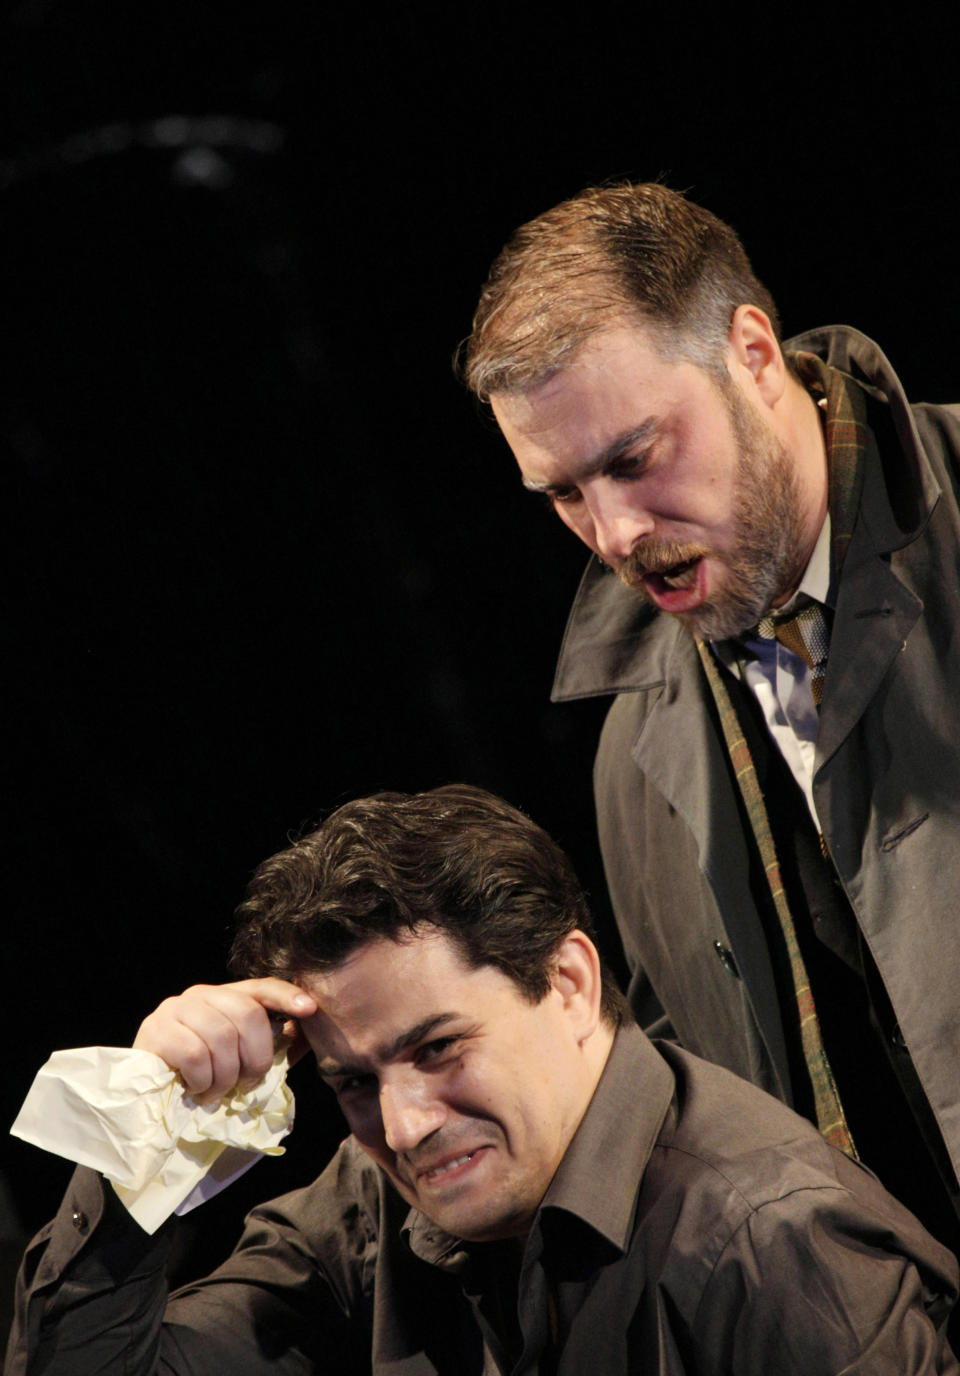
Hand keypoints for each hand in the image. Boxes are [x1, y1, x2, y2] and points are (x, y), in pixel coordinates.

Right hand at [133, 978, 317, 1102]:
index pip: (260, 987)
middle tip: (245, 1084)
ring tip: (216, 1092)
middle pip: (247, 1014)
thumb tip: (304, 1033)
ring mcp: (176, 1009)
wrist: (146, 1096)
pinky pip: (194, 1054)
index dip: (286, 995)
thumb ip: (270, 1045)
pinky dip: (202, 1080)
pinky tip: (196, 1089)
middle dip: (255, 1057)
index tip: (310, 1009)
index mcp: (225, 997)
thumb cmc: (199, 1075)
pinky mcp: (155, 1030)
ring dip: (225, 1076)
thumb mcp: (237, 1058)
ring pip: (221, 1036)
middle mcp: (201, 994)